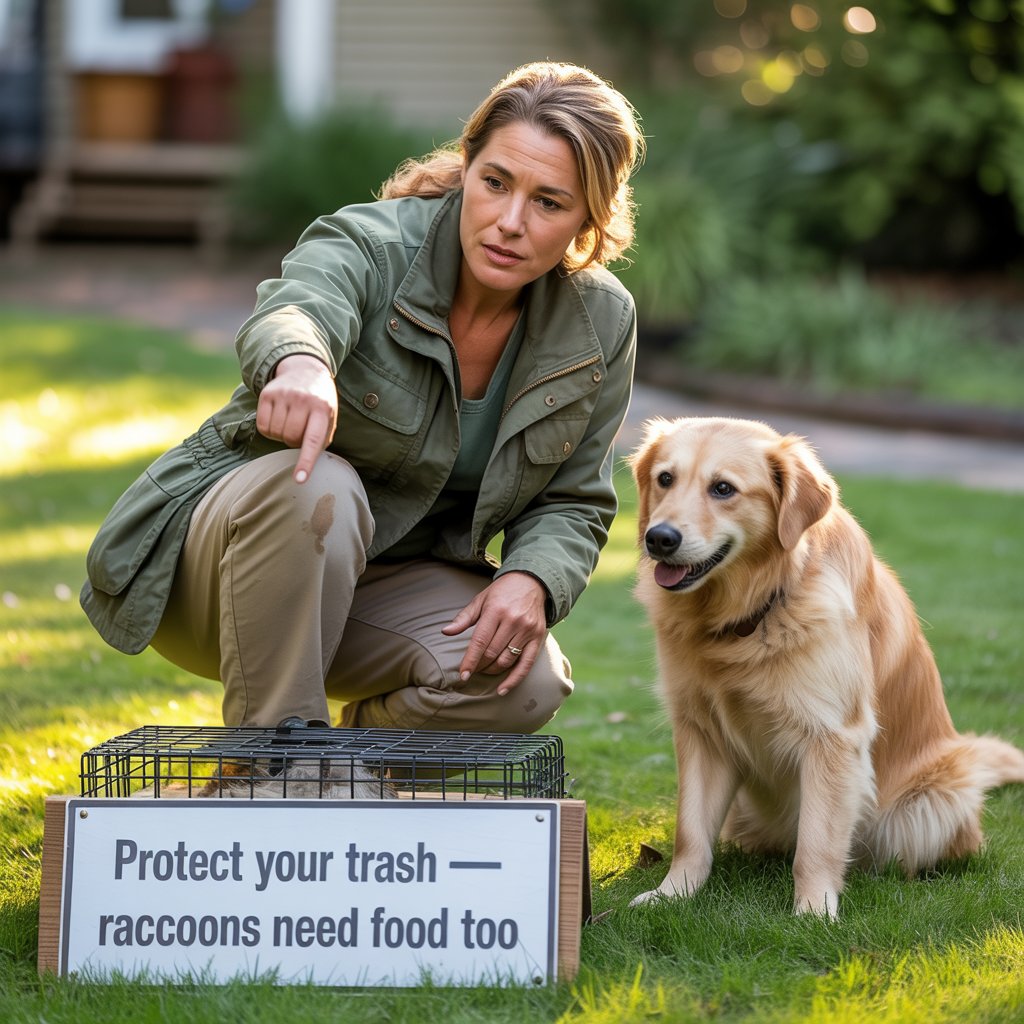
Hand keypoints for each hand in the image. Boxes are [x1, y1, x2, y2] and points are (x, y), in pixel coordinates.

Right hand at [256, 354, 337, 482]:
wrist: (305, 369)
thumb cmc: (319, 402)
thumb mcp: (329, 417)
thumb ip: (322, 439)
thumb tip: (308, 460)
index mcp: (322, 409)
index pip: (313, 440)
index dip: (306, 462)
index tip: (299, 479)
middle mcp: (303, 400)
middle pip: (290, 438)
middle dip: (293, 441)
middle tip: (299, 430)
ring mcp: (284, 395)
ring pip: (275, 433)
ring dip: (281, 434)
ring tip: (289, 421)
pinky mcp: (267, 393)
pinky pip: (262, 425)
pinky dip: (268, 428)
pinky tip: (277, 417)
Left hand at [442, 572, 548, 694]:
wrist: (532, 581)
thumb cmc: (502, 591)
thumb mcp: (480, 600)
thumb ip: (463, 618)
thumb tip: (445, 632)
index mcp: (496, 610)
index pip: (480, 641)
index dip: (470, 660)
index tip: (462, 675)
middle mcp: (513, 621)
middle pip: (492, 653)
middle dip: (479, 666)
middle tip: (472, 670)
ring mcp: (527, 630)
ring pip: (506, 660)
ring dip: (492, 671)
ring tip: (485, 670)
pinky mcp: (538, 637)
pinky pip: (526, 664)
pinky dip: (514, 679)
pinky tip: (503, 689)